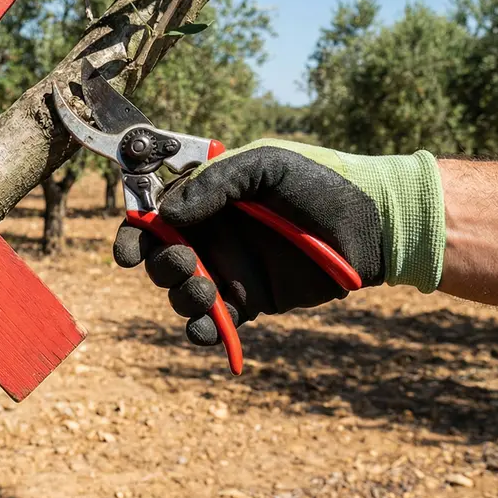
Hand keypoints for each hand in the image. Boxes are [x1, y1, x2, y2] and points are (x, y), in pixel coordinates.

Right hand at [113, 139, 444, 344]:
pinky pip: (215, 323)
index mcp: (205, 199)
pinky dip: (204, 331)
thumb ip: (216, 183)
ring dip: (181, 296)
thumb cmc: (318, 183)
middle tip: (185, 265)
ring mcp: (229, 270)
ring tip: (205, 289)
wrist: (370, 225)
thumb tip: (167, 215)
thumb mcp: (265, 166)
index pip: (153, 217)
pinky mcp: (251, 302)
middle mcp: (210, 235)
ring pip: (181, 292)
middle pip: (159, 258)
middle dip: (159, 266)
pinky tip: (210, 329)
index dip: (132, 234)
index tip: (127, 252)